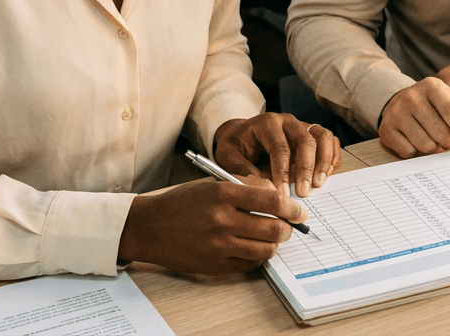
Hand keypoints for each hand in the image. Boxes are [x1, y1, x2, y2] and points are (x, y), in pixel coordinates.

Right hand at [116, 180, 306, 274]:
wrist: (150, 228)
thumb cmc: (182, 203)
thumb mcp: (212, 184)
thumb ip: (245, 187)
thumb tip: (277, 195)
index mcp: (222, 194)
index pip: (271, 201)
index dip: (292, 207)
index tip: (299, 211)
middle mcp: (222, 220)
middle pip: (274, 229)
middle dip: (288, 228)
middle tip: (289, 226)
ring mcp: (219, 246)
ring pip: (266, 249)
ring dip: (275, 244)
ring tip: (271, 237)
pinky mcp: (215, 265)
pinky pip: (250, 264)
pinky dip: (258, 256)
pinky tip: (253, 247)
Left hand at [214, 113, 341, 196]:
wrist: (242, 134)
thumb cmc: (236, 146)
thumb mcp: (228, 156)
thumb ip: (241, 169)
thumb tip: (262, 187)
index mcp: (267, 123)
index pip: (280, 147)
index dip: (283, 172)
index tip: (283, 195)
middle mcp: (287, 121)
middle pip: (305, 140)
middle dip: (306, 169)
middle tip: (304, 193)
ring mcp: (302, 125)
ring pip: (322, 136)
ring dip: (323, 161)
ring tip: (319, 183)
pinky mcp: (311, 133)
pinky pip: (329, 140)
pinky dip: (332, 155)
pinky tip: (327, 173)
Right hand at [379, 76, 449, 158]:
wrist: (398, 102)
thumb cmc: (432, 103)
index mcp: (432, 86)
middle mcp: (412, 97)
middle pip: (440, 133)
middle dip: (448, 142)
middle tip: (446, 139)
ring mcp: (396, 113)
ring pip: (425, 145)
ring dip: (433, 148)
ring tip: (431, 138)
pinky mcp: (386, 129)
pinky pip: (409, 152)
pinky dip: (416, 152)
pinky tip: (414, 140)